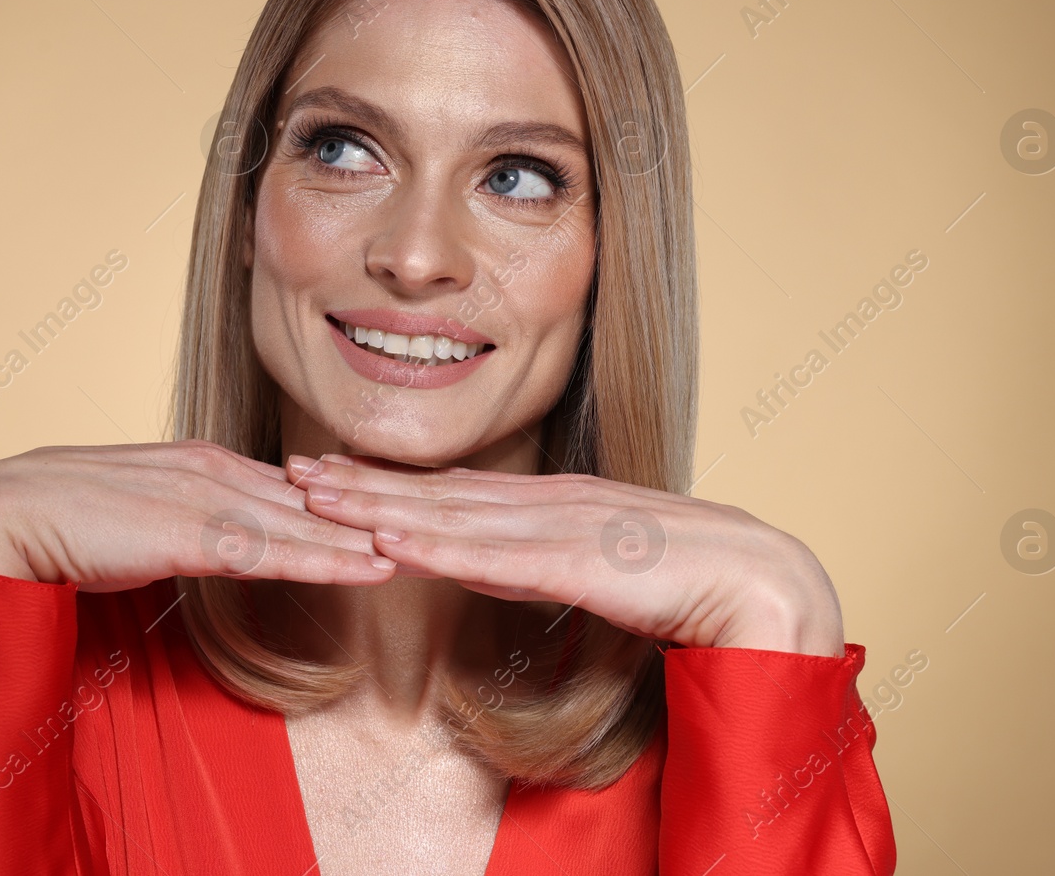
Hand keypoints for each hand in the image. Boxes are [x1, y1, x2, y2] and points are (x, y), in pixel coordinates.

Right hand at [0, 440, 397, 590]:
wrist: (3, 516)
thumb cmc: (69, 523)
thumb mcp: (150, 520)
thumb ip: (196, 526)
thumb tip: (232, 542)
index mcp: (207, 465)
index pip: (297, 485)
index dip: (353, 502)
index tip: (405, 512)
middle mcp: (216, 471)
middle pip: (314, 499)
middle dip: (378, 514)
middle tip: (440, 527)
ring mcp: (205, 498)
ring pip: (306, 523)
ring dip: (368, 537)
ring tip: (427, 548)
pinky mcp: (188, 532)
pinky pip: (272, 550)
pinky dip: (326, 559)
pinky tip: (369, 567)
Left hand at [286, 453, 844, 655]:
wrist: (764, 582)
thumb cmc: (689, 578)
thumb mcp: (594, 566)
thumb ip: (540, 561)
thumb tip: (490, 564)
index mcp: (551, 503)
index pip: (452, 490)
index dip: (385, 482)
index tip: (328, 475)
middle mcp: (546, 502)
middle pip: (435, 493)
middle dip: (360, 483)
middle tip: (290, 471)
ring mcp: (559, 525)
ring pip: (451, 515)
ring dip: (378, 505)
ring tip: (315, 493)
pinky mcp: (578, 560)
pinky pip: (493, 556)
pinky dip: (436, 547)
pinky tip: (387, 541)